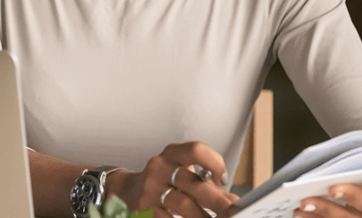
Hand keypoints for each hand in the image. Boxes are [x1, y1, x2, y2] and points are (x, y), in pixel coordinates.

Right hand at [106, 141, 240, 217]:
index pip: (196, 150)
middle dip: (216, 200)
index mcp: (172, 154)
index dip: (214, 162)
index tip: (223, 180)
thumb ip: (205, 183)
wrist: (128, 192)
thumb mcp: (181, 172)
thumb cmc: (165, 181)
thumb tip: (232, 201)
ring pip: (183, 205)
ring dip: (203, 217)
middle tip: (233, 212)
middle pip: (192, 182)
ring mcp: (150, 189)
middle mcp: (159, 168)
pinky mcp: (143, 209)